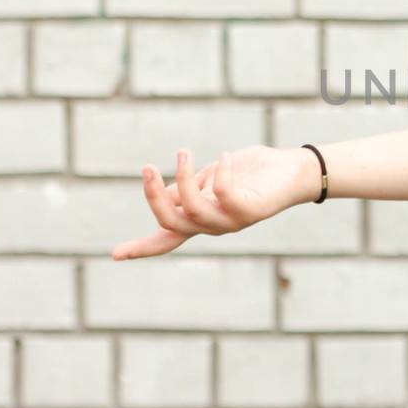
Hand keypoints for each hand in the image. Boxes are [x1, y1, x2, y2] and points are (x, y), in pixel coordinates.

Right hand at [111, 145, 321, 260]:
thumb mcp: (211, 178)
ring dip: (183, 178)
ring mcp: (232, 221)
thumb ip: (189, 189)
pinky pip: (225, 193)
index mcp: (200, 219)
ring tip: (183, 152)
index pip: (165, 239)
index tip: (115, 255)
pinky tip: (225, 155)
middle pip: (170, 223)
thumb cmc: (250, 173)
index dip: (140, 248)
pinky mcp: (251, 211)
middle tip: (147, 167)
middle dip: (153, 196)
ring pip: (192, 209)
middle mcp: (213, 225)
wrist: (293, 171)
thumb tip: (164, 195)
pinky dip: (221, 172)